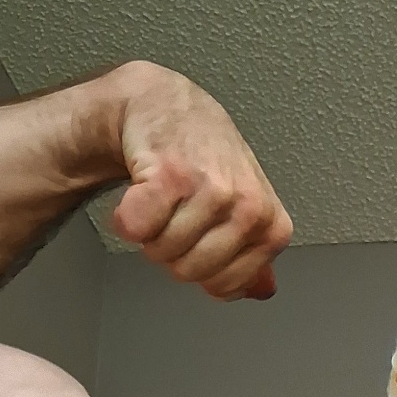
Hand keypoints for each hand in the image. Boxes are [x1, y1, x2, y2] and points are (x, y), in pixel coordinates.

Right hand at [103, 63, 291, 300]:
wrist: (166, 105)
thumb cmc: (205, 158)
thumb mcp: (244, 208)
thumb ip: (252, 255)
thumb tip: (260, 291)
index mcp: (271, 227)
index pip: (223, 287)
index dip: (199, 267)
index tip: (198, 234)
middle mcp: (248, 208)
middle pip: (188, 272)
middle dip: (171, 251)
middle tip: (174, 213)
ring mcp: (213, 190)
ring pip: (160, 251)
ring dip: (148, 231)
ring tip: (161, 197)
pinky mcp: (171, 175)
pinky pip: (135, 229)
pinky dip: (125, 216)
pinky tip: (140, 191)